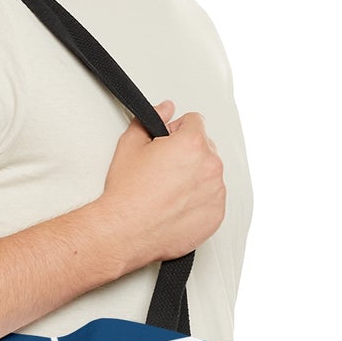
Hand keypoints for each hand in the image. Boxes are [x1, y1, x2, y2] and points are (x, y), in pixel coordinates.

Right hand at [99, 99, 225, 270]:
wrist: (125, 231)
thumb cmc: (127, 193)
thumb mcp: (130, 144)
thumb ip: (153, 118)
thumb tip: (166, 109)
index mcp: (192, 144)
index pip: (195, 121)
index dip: (176, 130)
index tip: (166, 144)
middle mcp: (210, 166)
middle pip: (206, 147)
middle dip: (188, 153)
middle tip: (163, 170)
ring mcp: (216, 192)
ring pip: (210, 173)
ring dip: (195, 177)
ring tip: (168, 190)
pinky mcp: (216, 215)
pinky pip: (213, 199)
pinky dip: (199, 200)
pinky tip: (176, 205)